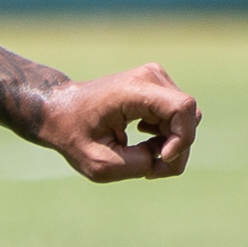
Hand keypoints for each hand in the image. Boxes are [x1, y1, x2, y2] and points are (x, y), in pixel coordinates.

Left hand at [31, 64, 200, 181]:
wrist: (59, 110)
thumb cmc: (74, 136)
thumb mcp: (100, 164)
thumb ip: (139, 164)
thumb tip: (165, 156)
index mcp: (133, 90)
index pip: (183, 107)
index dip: (183, 138)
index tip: (161, 157)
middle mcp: (149, 77)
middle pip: (188, 117)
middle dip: (176, 150)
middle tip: (149, 169)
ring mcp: (155, 78)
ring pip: (185, 119)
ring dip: (170, 144)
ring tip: (141, 155)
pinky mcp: (157, 87)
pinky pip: (178, 117)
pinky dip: (167, 137)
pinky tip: (143, 142)